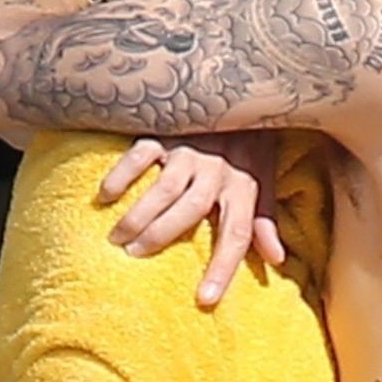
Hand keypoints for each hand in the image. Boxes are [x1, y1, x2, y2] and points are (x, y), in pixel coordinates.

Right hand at [97, 133, 283, 305]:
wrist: (240, 83)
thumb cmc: (251, 141)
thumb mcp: (265, 179)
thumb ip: (265, 220)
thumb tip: (276, 260)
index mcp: (244, 185)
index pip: (236, 234)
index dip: (223, 268)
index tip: (205, 299)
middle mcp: (218, 169)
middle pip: (190, 210)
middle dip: (162, 236)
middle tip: (134, 257)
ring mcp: (191, 149)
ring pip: (163, 187)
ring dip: (138, 214)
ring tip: (116, 239)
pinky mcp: (166, 129)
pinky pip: (141, 153)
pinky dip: (122, 174)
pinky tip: (105, 196)